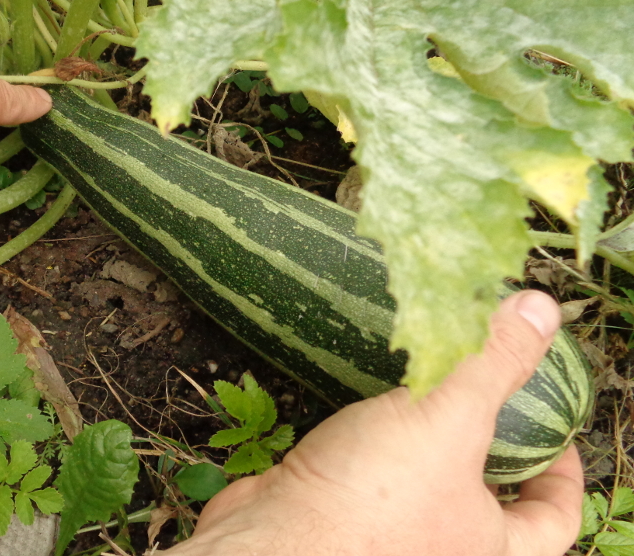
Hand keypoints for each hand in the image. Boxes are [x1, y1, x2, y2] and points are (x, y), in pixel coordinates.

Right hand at [166, 291, 582, 555]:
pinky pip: (369, 475)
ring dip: (427, 441)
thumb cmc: (372, 499)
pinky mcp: (337, 509)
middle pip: (488, 503)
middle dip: (492, 453)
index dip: (565, 477)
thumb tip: (542, 309)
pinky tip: (364, 400)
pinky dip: (372, 439)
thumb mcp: (448, 420)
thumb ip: (494, 364)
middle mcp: (441, 546)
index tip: (560, 435)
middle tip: (490, 400)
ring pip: (424, 485)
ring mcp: (386, 533)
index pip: (552, 520)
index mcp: (486, 545)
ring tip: (426, 388)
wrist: (275, 538)